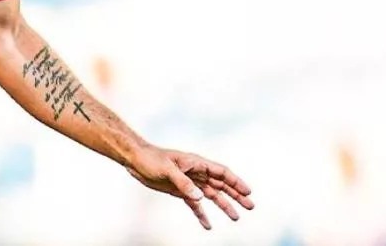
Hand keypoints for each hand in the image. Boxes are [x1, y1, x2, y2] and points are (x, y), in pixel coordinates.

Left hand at [125, 144, 254, 229]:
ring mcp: (188, 182)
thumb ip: (183, 183)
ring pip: (211, 195)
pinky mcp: (179, 191)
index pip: (221, 172)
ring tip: (236, 217)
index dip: (235, 182)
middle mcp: (195, 172)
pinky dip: (201, 213)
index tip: (248, 192)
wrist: (134, 160)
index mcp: (196, 163)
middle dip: (236, 195)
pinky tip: (207, 225)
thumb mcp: (167, 170)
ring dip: (223, 205)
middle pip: (221, 184)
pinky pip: (194, 204)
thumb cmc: (150, 159)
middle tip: (250, 207)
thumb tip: (200, 197)